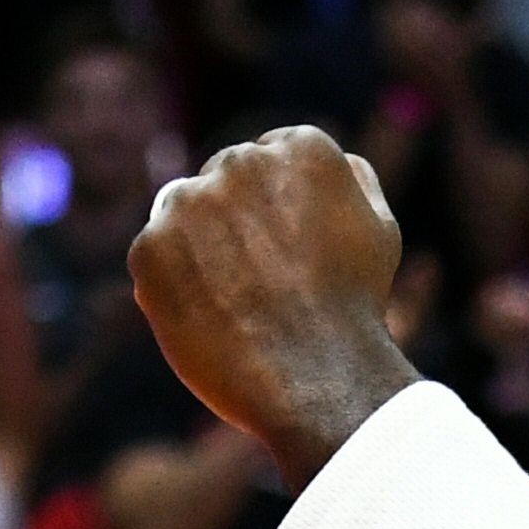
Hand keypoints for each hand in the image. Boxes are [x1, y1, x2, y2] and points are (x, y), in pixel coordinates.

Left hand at [133, 126, 417, 481]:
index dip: (282, 209)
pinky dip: (174, 286)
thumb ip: (351, 180)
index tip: (294, 250)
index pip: (273, 157)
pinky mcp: (150, 246)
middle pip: (223, 179)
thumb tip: (335, 159)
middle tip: (265, 282)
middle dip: (236, 220)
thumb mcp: (378, 231)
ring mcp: (189, 201)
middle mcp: (241, 160)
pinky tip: (212, 317)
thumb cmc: (354, 309)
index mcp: (301, 147)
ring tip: (237, 301)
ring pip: (184, 213)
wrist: (318, 380)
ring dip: (200, 245)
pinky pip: (155, 257)